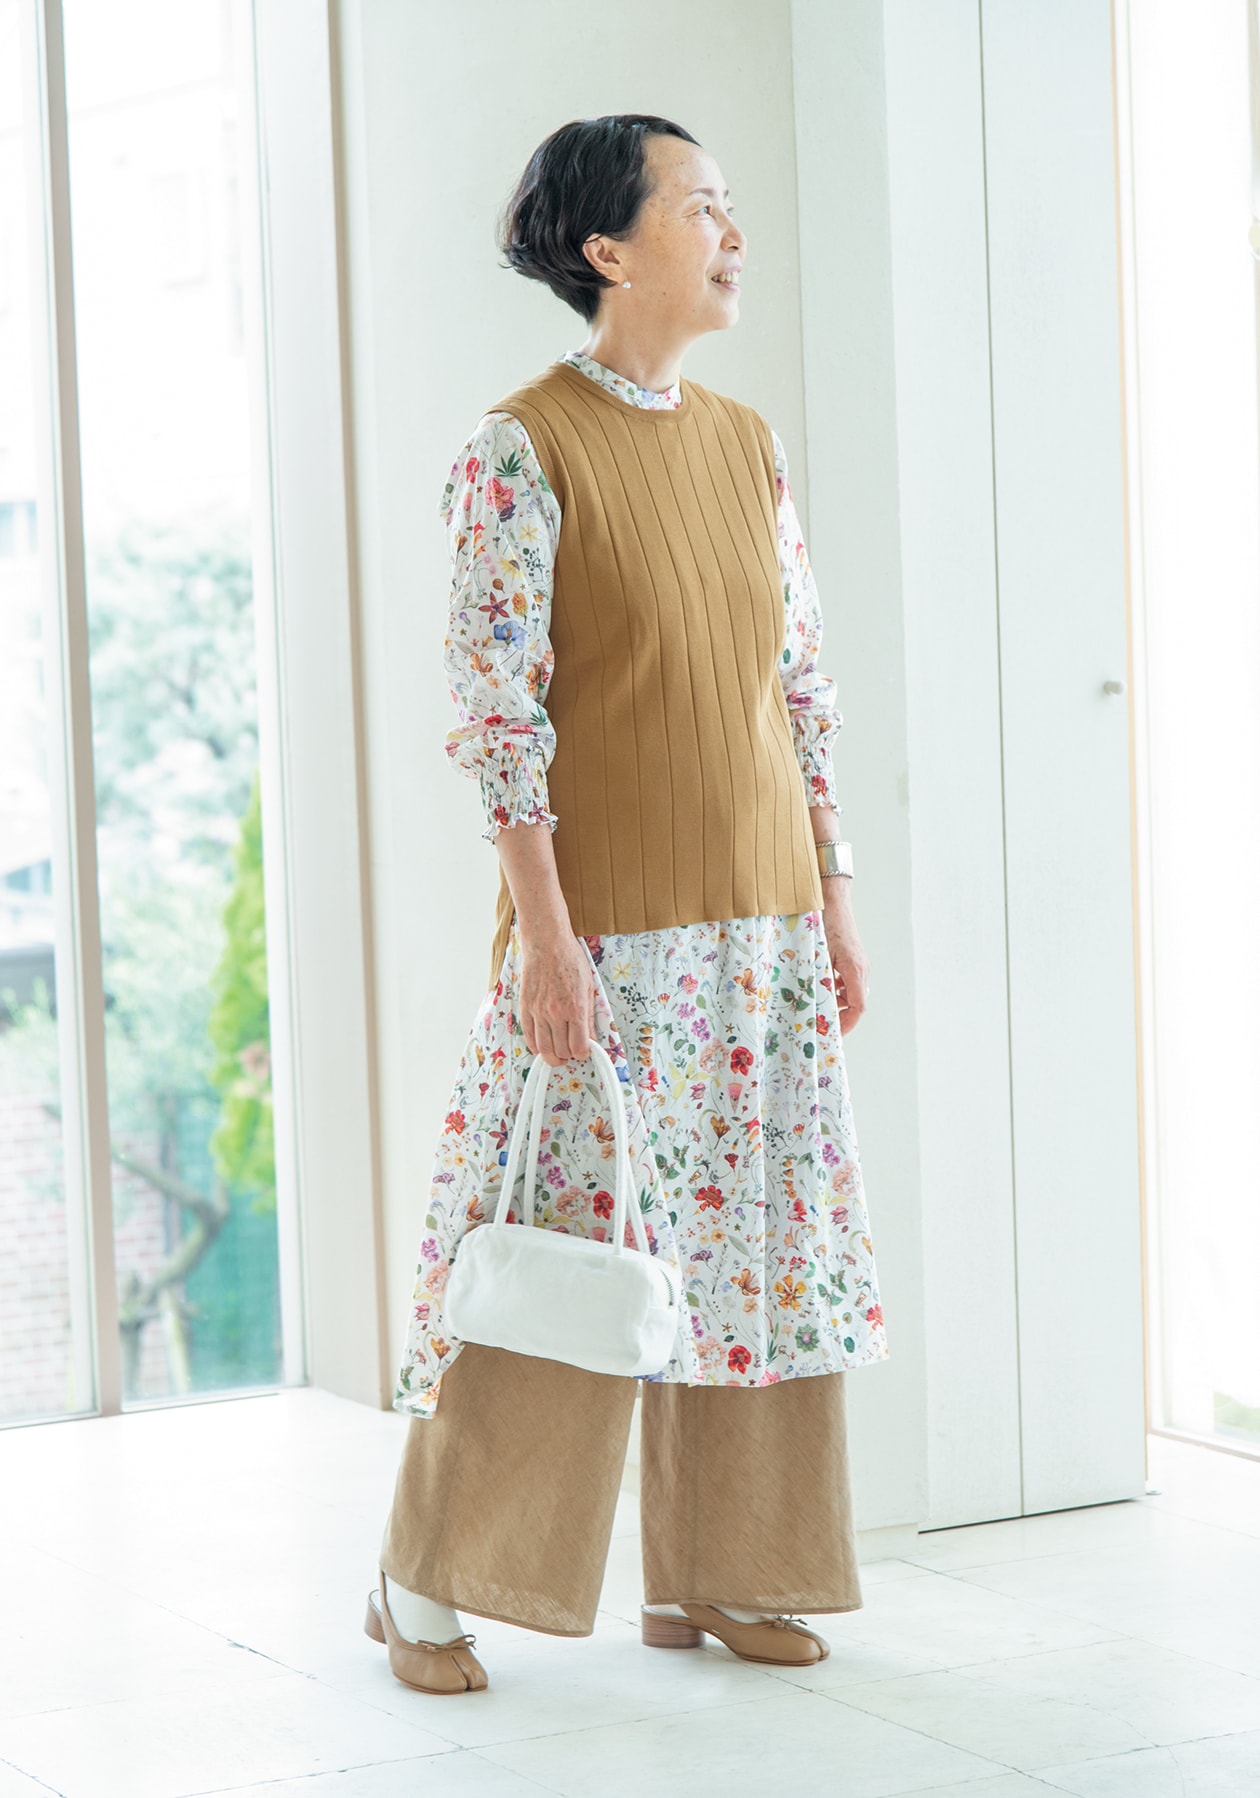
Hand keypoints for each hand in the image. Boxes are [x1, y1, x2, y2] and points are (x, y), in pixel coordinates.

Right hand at [518, 930, 597, 1065]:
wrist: (547, 944)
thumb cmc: (570, 960)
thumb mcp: (589, 987)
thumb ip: (589, 1015)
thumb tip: (590, 1038)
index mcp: (575, 1008)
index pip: (579, 1047)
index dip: (584, 1054)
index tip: (585, 1051)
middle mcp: (556, 1013)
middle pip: (562, 1051)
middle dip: (570, 1056)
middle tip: (573, 1053)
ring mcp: (538, 1012)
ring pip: (544, 1049)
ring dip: (553, 1057)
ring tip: (559, 1056)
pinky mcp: (525, 1007)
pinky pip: (529, 1036)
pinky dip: (536, 1047)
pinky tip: (543, 1047)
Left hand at [821, 881, 868, 1034]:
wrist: (832, 900)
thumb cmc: (826, 924)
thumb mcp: (819, 954)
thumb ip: (819, 978)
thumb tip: (813, 1002)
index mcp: (855, 969)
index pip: (859, 1006)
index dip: (848, 1024)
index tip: (835, 1033)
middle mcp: (861, 968)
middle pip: (855, 1002)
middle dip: (839, 1015)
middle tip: (819, 1022)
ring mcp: (858, 963)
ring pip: (851, 992)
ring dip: (836, 1001)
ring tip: (815, 1003)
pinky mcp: (853, 958)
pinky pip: (848, 981)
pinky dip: (836, 988)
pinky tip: (819, 985)